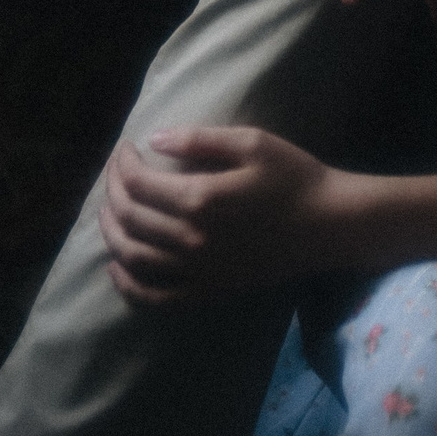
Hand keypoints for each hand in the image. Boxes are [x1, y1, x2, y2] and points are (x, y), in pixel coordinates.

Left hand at [97, 126, 346, 307]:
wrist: (328, 224)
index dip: (123, 163)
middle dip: (113, 191)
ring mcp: (199, 270)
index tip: (126, 148)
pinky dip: (128, 285)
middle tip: (116, 172)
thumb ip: (198, 138)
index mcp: (201, 198)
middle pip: (131, 217)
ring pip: (134, 256)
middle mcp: (192, 239)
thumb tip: (154, 139)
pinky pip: (156, 297)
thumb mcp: (251, 142)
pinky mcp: (209, 290)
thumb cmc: (293, 176)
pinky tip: (117, 267)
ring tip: (107, 212)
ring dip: (111, 233)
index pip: (139, 183)